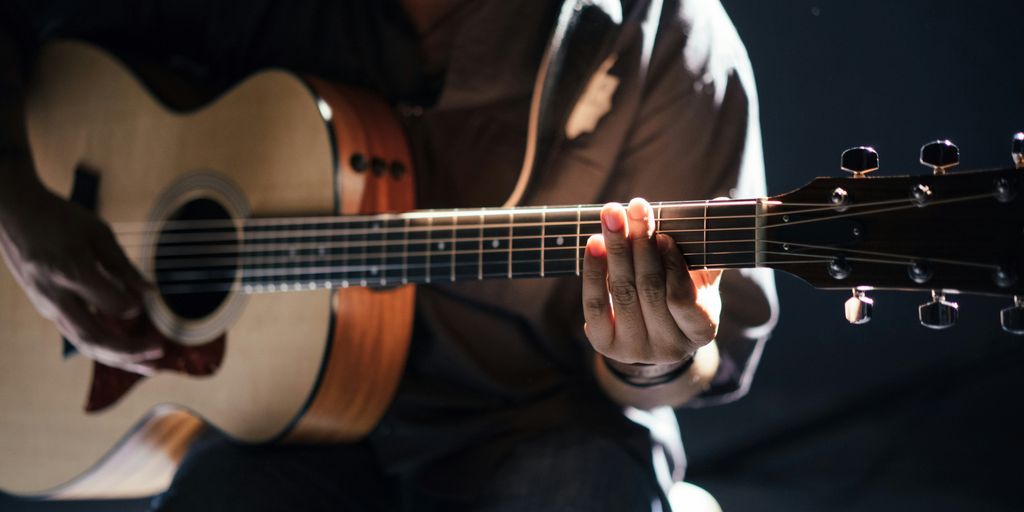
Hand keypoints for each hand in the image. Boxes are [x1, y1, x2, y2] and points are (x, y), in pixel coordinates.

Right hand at [0, 173, 161, 373]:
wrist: (14, 213)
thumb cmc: (59, 218)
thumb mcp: (97, 233)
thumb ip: (123, 266)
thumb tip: (151, 294)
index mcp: (71, 272)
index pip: (111, 305)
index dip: (133, 306)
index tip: (148, 300)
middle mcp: (56, 296)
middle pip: (94, 338)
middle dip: (130, 352)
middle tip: (160, 352)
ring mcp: (48, 305)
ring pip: (85, 343)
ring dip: (119, 358)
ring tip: (149, 366)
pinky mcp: (47, 308)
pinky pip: (77, 334)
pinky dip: (105, 346)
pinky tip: (127, 351)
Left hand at [582, 198, 721, 364]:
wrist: (651, 333)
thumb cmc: (681, 295)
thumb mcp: (700, 278)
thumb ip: (707, 247)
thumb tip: (721, 202)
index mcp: (701, 330)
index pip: (683, 299)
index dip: (672, 266)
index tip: (663, 235)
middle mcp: (668, 347)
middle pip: (649, 290)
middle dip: (640, 244)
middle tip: (635, 207)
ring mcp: (635, 349)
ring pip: (622, 293)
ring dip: (615, 249)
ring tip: (612, 216)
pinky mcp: (605, 344)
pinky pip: (595, 304)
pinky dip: (594, 271)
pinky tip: (594, 243)